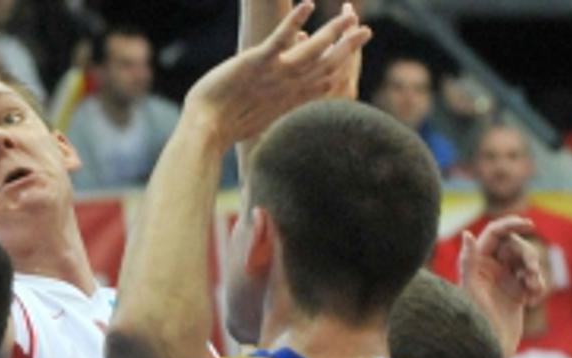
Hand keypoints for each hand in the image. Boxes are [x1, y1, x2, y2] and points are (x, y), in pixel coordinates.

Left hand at [183, 1, 370, 149]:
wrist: (205, 130)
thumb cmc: (223, 127)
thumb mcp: (254, 118)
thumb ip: (269, 107)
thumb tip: (271, 107)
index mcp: (288, 101)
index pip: (323, 83)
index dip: (340, 67)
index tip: (351, 55)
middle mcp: (287, 88)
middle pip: (327, 66)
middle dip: (348, 48)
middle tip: (366, 31)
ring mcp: (274, 75)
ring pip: (312, 51)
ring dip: (333, 32)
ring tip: (350, 14)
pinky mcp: (256, 63)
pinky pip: (280, 40)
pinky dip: (294, 22)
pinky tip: (308, 5)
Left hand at [455, 215, 544, 357]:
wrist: (490, 347)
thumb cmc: (475, 320)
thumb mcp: (471, 289)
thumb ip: (468, 261)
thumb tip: (467, 234)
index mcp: (477, 262)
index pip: (495, 233)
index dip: (511, 223)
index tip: (529, 224)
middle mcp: (490, 268)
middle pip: (516, 245)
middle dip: (528, 256)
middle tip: (531, 273)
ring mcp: (505, 279)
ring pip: (528, 261)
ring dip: (535, 272)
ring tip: (532, 289)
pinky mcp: (518, 292)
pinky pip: (535, 279)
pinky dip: (538, 286)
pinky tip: (531, 302)